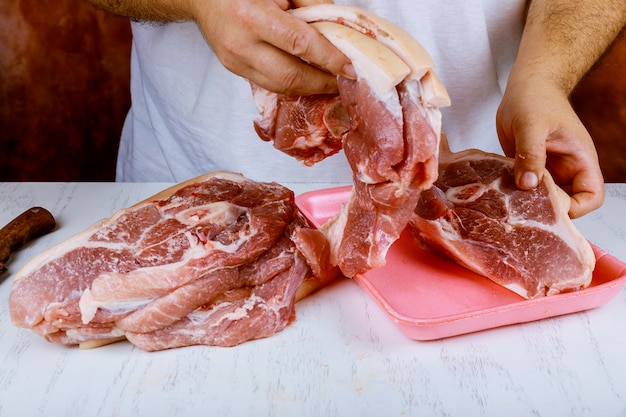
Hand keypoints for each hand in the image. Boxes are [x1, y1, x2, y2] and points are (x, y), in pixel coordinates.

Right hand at [190, 0, 353, 94]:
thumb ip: (308, 2)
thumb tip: (335, 25)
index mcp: (252, 17)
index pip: (299, 44)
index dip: (328, 59)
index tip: (349, 67)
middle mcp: (242, 44)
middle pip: (291, 75)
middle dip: (322, 82)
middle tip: (344, 82)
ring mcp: (236, 62)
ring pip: (280, 86)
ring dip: (309, 88)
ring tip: (330, 84)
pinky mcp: (234, 70)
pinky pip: (270, 84)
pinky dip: (292, 84)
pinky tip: (308, 79)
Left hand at [496, 77, 603, 217]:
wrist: (525, 85)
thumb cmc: (536, 98)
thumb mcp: (531, 125)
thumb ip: (530, 154)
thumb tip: (529, 184)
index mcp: (579, 159)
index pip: (591, 196)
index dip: (575, 208)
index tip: (548, 205)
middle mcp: (565, 168)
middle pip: (566, 204)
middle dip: (546, 210)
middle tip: (521, 205)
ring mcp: (546, 170)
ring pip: (542, 198)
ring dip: (526, 202)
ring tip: (507, 200)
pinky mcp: (527, 168)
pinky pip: (524, 187)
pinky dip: (514, 192)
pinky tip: (498, 189)